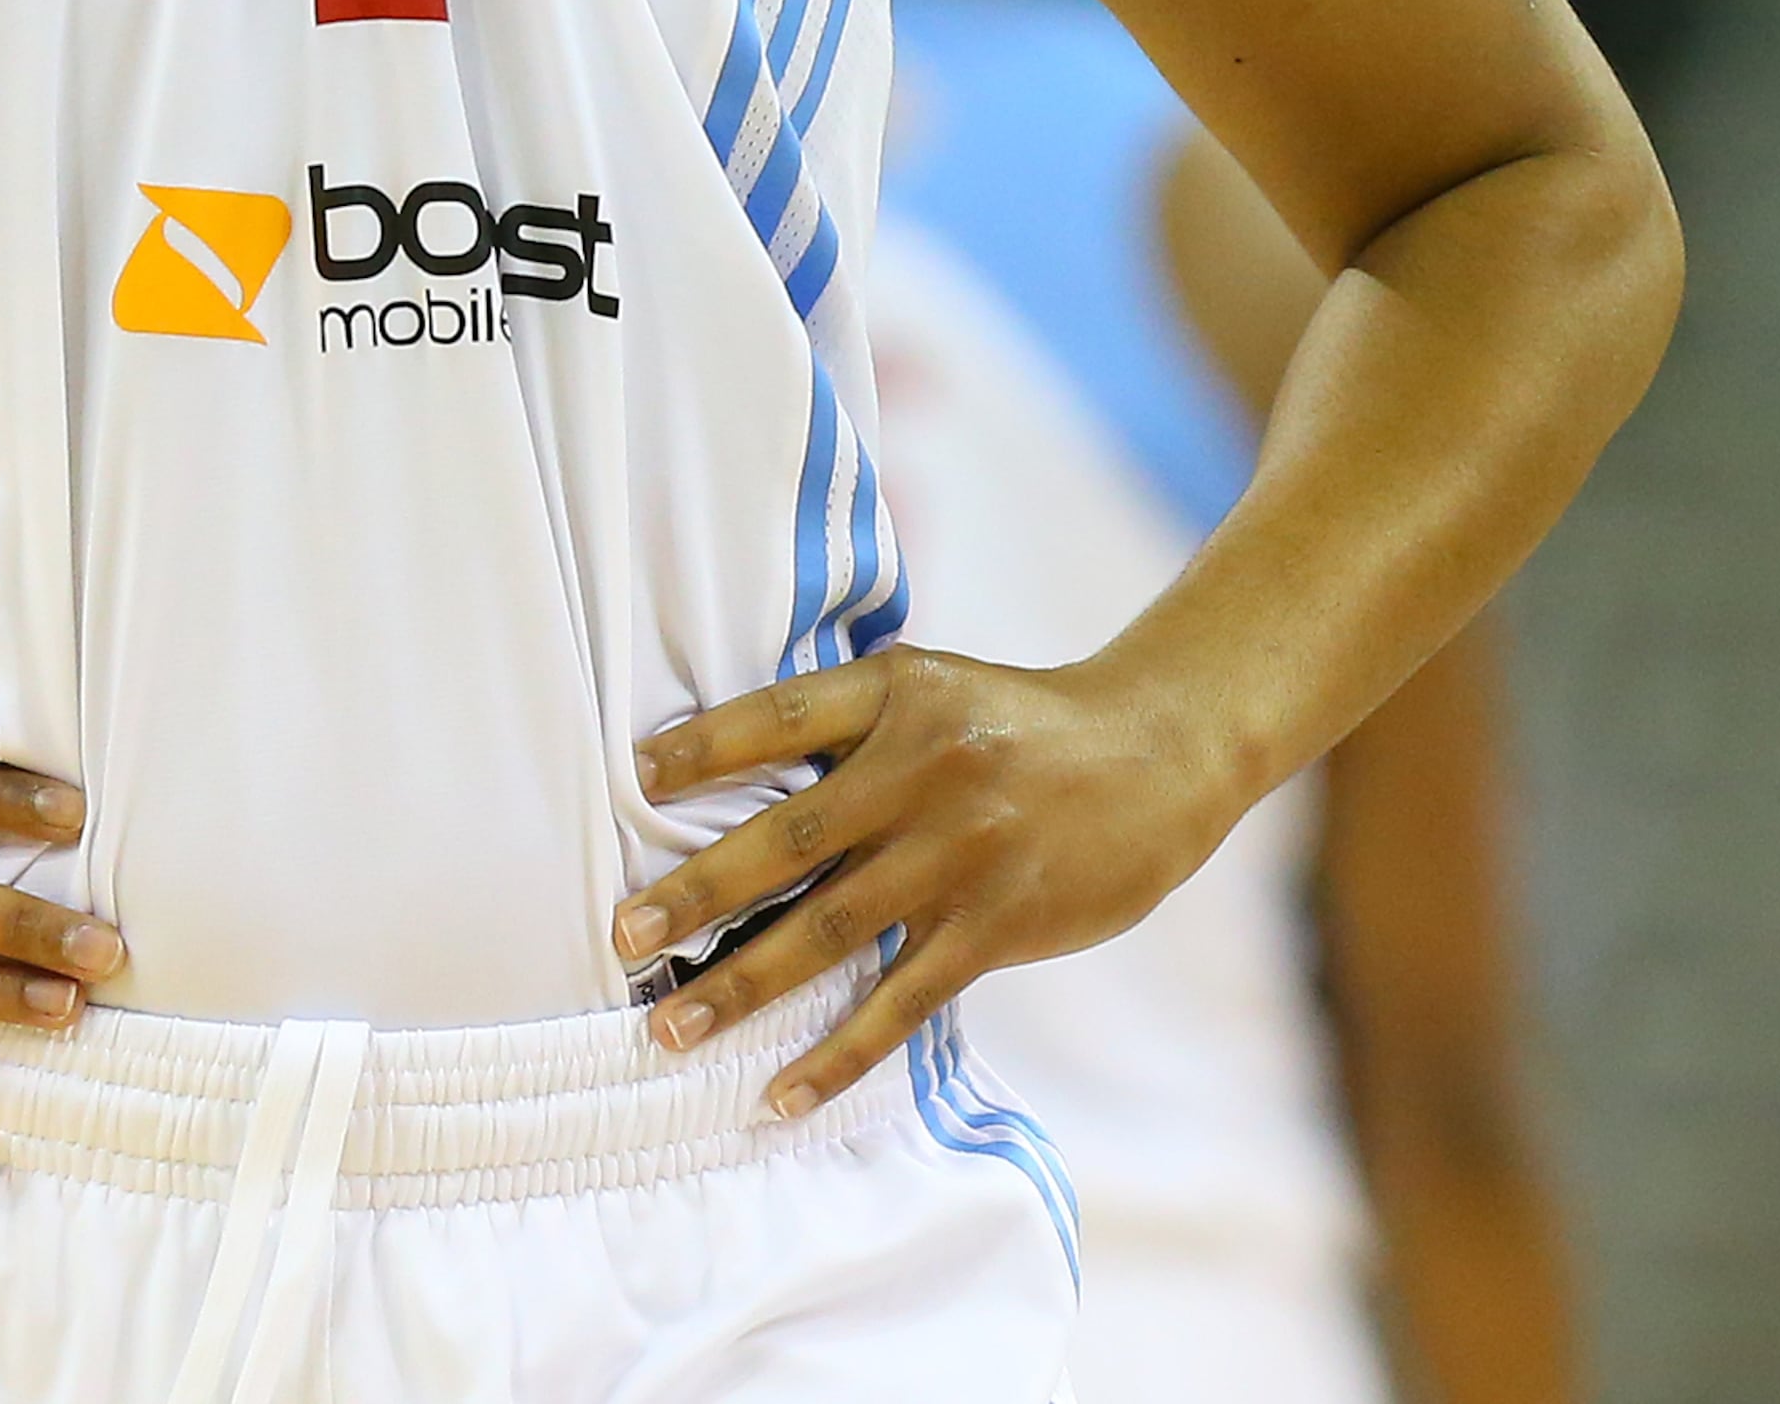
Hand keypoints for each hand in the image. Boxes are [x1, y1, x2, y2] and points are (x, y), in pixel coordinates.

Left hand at [618, 646, 1239, 1118]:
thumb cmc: (1019, 724)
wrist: (1156, 758)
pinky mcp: (996, 925)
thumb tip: (730, 768)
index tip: (634, 774)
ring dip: (743, 984)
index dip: (708, 744)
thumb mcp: (935, 687)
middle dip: (698, 890)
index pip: (785, 714)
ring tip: (670, 1027)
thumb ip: (850, 723)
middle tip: (623, 934)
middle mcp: (924, 769)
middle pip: (789, 834)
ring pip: (830, 928)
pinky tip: (783, 1092)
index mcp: (901, 693)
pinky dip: (839, 1052)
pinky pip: (901, 1000)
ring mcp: (960, 853)